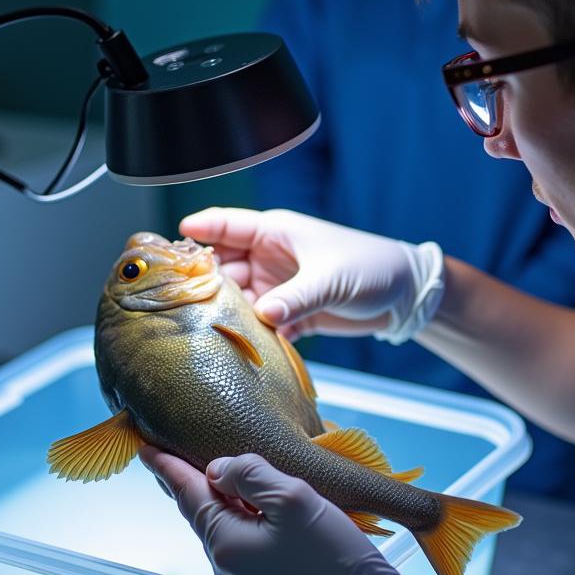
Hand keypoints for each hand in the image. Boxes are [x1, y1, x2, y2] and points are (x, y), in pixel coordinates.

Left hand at [140, 447, 444, 574]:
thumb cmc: (333, 558)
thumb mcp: (292, 499)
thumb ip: (249, 475)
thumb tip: (217, 472)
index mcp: (225, 545)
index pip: (188, 495)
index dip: (167, 469)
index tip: (146, 451)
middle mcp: (225, 571)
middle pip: (204, 516)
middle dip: (194, 486)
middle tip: (177, 457)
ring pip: (225, 534)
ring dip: (225, 507)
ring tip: (231, 481)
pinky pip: (243, 551)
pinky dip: (243, 527)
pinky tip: (260, 516)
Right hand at [179, 207, 444, 342]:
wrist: (405, 296)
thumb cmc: (372, 267)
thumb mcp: (332, 279)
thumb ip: (296, 298)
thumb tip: (263, 316)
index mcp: (276, 232)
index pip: (225, 226)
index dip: (196, 232)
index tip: (170, 247)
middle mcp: (270, 257)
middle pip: (223, 267)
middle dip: (204, 283)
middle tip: (181, 304)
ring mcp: (278, 286)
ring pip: (238, 299)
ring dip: (227, 314)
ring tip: (207, 331)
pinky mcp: (290, 313)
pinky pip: (261, 324)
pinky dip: (252, 334)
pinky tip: (241, 348)